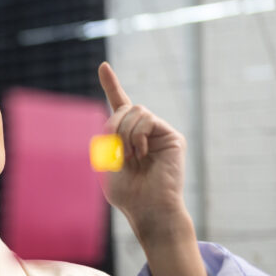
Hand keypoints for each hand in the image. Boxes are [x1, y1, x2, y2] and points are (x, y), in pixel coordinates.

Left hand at [97, 62, 187, 233]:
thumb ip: (108, 135)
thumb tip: (117, 112)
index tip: (103, 66)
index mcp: (125, 136)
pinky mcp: (171, 136)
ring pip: (136, 110)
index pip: (118, 105)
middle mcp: (143, 131)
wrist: (147, 208)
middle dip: (112, 126)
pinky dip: (137, 135)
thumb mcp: (106, 161)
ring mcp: (159, 133)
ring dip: (124, 133)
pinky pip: (147, 119)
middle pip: (124, 107)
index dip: (111, 85)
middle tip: (115, 152)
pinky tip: (140, 153)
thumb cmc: (126, 192)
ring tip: (129, 157)